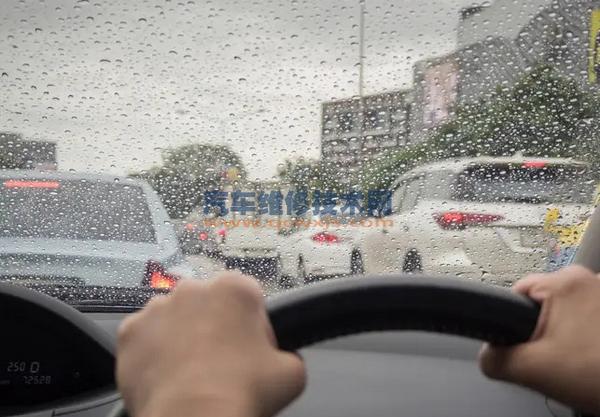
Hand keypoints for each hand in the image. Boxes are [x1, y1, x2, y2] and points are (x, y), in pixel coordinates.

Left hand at [116, 273, 305, 416]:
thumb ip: (290, 354)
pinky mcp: (131, 331)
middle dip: (215, 327)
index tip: (251, 349)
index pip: (249, 298)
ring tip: (192, 372)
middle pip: (209, 305)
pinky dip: (153, 352)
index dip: (253, 327)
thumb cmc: (239, 393)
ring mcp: (158, 308)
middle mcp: (194, 289)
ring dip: (182, 336)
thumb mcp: (291, 373)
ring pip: (174, 318)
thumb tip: (286, 359)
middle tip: (222, 363)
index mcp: (236, 289)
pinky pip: (145, 337)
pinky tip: (168, 374)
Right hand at [479, 265, 599, 413]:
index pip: (516, 294)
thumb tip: (486, 356)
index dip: (513, 325)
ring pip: (569, 316)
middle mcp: (588, 279)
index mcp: (564, 281)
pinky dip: (588, 339)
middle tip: (557, 360)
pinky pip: (589, 321)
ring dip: (569, 337)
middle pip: (543, 305)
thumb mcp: (534, 370)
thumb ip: (495, 359)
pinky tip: (594, 360)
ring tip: (581, 362)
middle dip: (543, 333)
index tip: (526, 346)